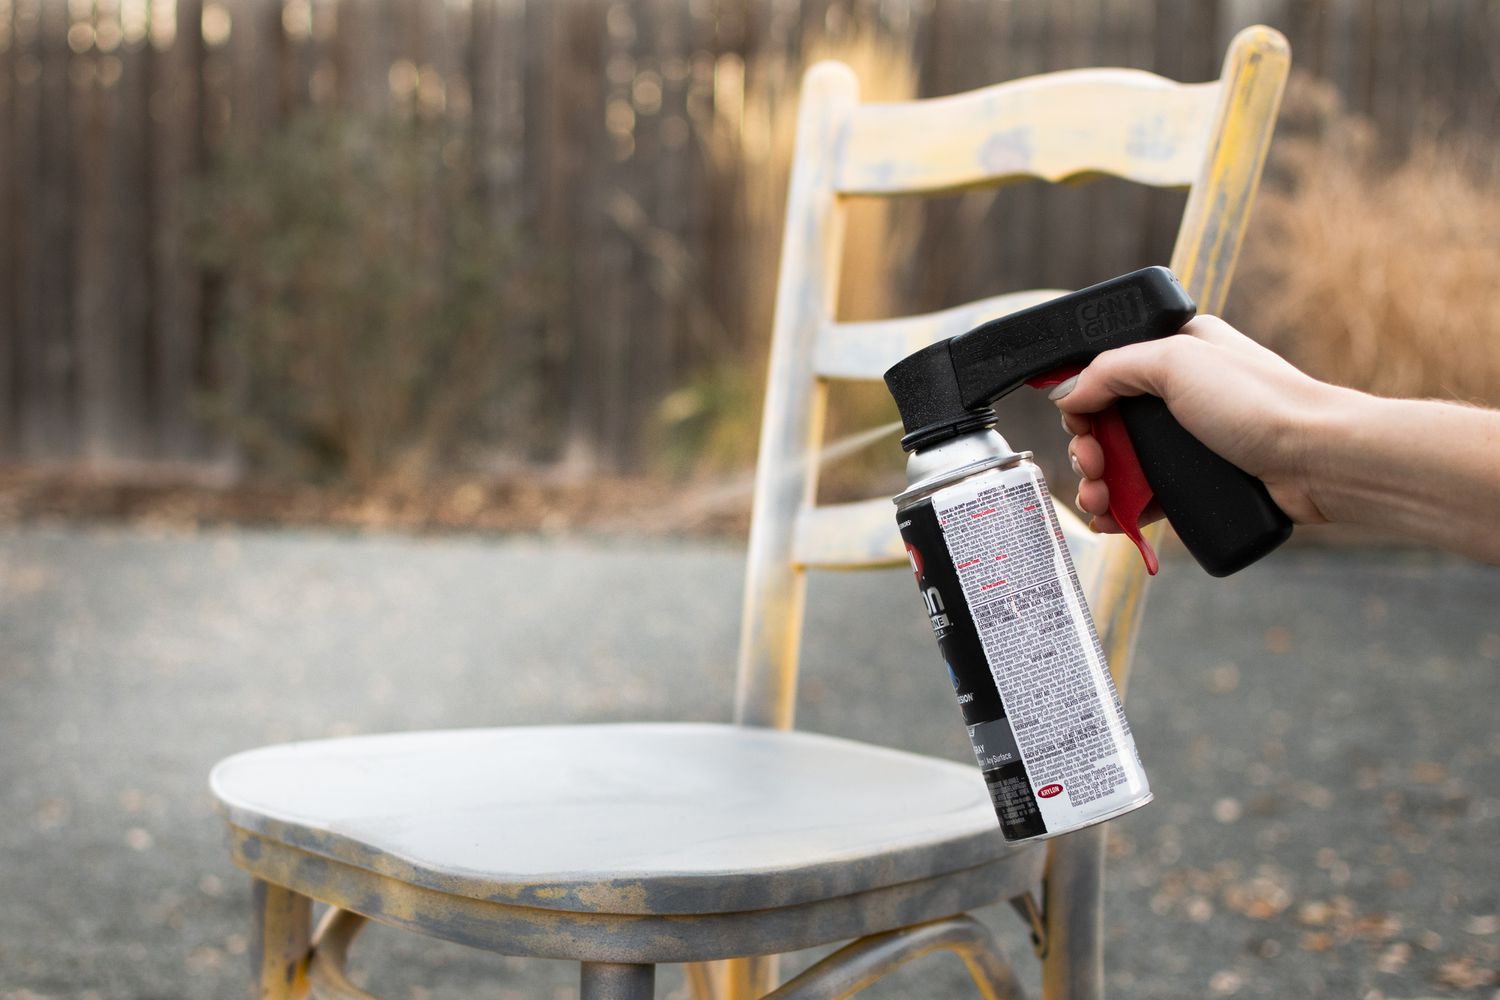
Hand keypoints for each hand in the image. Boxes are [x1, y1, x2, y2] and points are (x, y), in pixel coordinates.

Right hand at [1051, 315, 1340, 531]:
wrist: (1320, 461)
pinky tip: (1111, 520)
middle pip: (1110, 423)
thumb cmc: (1261, 402)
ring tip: (1098, 502)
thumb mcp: (1176, 362)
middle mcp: (1183, 394)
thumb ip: (1112, 370)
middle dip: (1088, 449)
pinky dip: (1124, 509)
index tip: (1077, 422)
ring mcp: (1192, 440)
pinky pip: (1148, 495)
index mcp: (1178, 352)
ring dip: (1100, 485)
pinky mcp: (1202, 480)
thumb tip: (1067, 392)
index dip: (1084, 399)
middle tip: (1090, 465)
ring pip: (1125, 464)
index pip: (1109, 372)